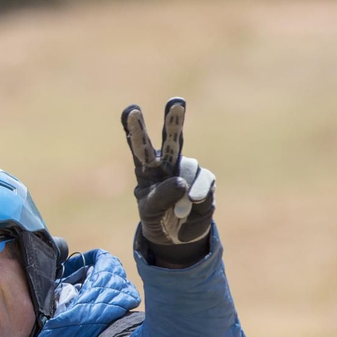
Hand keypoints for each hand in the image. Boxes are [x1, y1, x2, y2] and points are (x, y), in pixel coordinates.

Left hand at [122, 98, 215, 250]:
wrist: (176, 234)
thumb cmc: (156, 217)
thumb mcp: (151, 210)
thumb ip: (161, 195)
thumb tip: (182, 181)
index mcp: (147, 166)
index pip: (139, 145)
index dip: (135, 128)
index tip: (130, 111)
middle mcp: (169, 161)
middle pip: (172, 137)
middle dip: (174, 119)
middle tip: (176, 102)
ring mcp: (188, 168)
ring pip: (189, 166)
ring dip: (185, 190)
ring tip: (179, 210)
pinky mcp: (206, 179)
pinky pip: (204, 181)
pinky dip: (198, 194)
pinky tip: (194, 203)